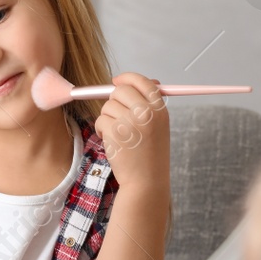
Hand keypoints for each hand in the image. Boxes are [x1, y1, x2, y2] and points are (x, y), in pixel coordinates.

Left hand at [93, 72, 168, 192]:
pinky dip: (101, 129)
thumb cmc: (150, 155)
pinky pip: (100, 120)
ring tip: (118, 134)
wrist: (146, 181)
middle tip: (117, 115)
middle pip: (121, 90)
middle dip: (114, 100)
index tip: (117, 81)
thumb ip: (148, 104)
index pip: (142, 81)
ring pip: (107, 106)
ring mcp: (130, 122)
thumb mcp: (158, 126)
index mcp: (160, 109)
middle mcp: (146, 113)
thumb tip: (131, 82)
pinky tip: (112, 141)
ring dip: (107, 118)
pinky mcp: (115, 132)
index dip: (127, 78)